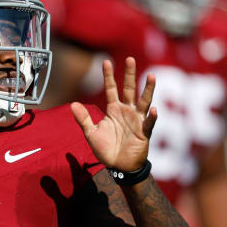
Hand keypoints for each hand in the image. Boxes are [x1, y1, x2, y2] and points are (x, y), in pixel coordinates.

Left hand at [71, 57, 156, 171]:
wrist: (118, 167)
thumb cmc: (106, 150)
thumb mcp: (91, 133)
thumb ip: (83, 119)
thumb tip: (72, 104)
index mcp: (113, 110)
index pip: (111, 89)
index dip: (108, 76)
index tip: (105, 62)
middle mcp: (126, 111)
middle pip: (129, 89)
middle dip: (130, 74)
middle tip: (130, 59)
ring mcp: (137, 120)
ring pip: (143, 101)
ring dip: (148, 89)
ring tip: (151, 76)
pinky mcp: (144, 132)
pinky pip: (149, 123)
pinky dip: (151, 117)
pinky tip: (153, 109)